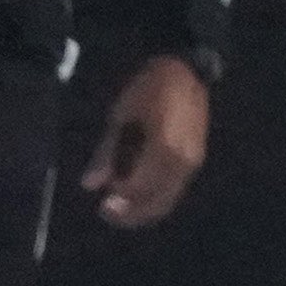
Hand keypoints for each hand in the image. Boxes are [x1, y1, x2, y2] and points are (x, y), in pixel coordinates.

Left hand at [87, 55, 212, 228]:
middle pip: (157, 203)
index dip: (119, 201)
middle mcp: (182, 162)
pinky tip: (138, 190)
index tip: (101, 202)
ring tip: (121, 205)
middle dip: (132, 214)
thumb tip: (90, 185)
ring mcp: (192, 162)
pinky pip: (175, 188)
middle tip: (107, 212)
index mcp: (163, 149)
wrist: (185, 70)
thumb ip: (107, 153)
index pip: (139, 189)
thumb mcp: (121, 116)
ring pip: (168, 200)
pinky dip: (155, 196)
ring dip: (144, 209)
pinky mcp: (195, 159)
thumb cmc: (148, 89)